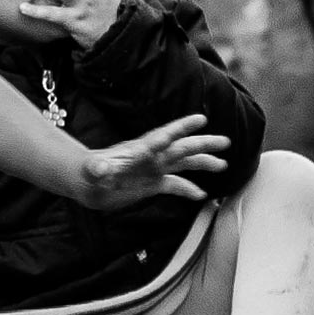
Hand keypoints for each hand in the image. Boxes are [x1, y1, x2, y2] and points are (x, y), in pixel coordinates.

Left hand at [76, 113, 229, 209]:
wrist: (87, 183)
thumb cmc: (89, 173)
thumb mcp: (94, 169)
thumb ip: (98, 167)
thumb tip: (100, 167)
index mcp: (141, 150)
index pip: (164, 135)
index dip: (182, 127)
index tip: (200, 119)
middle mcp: (152, 157)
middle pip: (181, 147)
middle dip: (202, 143)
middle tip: (225, 141)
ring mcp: (154, 169)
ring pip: (183, 163)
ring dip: (203, 163)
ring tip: (224, 164)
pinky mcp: (152, 183)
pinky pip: (174, 185)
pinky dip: (187, 189)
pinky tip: (201, 195)